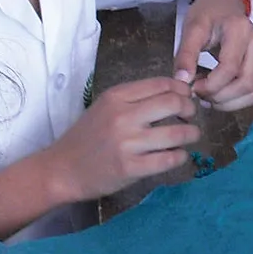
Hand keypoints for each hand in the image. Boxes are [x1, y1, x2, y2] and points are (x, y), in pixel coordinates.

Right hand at [51, 77, 199, 201]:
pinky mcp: (130, 168)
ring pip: (177, 133)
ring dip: (191, 134)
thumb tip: (175, 93)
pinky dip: (180, 156)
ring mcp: (127, 143)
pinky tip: (179, 155)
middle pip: (174, 103)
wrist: (61, 169)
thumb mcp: (105, 107)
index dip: (182, 89)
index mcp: (116, 96)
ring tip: (191, 136)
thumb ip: (135, 99)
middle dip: (190, 109)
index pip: (162, 84)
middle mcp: (123, 116)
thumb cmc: (86, 137)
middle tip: (190, 117)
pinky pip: (168, 160)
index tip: (187, 97)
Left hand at [177, 0, 252, 109]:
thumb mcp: (192, 29)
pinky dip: (239, 100)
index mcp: (240, 30)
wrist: (224, 2)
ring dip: (231, 103)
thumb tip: (183, 81)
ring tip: (210, 98)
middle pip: (246, 84)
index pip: (230, 68)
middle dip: (221, 97)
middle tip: (200, 95)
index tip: (193, 87)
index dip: (211, 85)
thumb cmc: (208, 13)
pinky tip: (221, 95)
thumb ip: (186, 55)